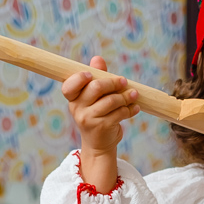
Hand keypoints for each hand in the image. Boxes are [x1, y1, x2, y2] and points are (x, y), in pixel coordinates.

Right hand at [62, 55, 138, 192]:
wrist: (99, 145)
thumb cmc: (97, 116)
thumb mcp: (94, 97)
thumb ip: (97, 77)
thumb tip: (97, 59)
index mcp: (73, 98)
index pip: (69, 85)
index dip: (79, 78)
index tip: (91, 75)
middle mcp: (77, 109)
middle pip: (96, 87)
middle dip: (113, 82)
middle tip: (124, 81)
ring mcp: (88, 119)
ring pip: (111, 100)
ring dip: (126, 96)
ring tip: (134, 95)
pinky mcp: (102, 127)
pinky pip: (119, 112)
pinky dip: (130, 109)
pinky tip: (135, 108)